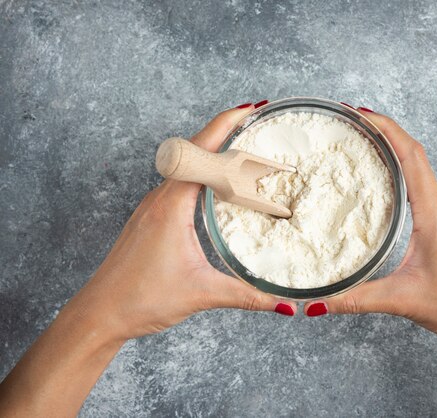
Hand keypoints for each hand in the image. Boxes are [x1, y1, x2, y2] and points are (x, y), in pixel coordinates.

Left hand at [67, 106, 296, 341]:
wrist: (99, 313)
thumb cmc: (139, 298)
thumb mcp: (201, 294)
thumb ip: (246, 295)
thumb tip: (283, 305)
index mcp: (171, 205)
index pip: (201, 151)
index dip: (226, 125)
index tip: (250, 109)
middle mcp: (160, 199)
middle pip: (195, 151)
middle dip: (228, 134)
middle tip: (258, 128)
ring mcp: (154, 207)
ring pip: (187, 167)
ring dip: (214, 155)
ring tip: (244, 153)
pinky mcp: (152, 218)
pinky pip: (180, 184)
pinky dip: (203, 175)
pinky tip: (217, 188)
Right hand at [305, 109, 436, 343]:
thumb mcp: (403, 300)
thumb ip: (357, 300)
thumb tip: (318, 303)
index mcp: (435, 214)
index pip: (411, 155)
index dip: (386, 128)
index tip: (360, 113)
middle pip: (414, 153)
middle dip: (383, 132)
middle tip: (351, 123)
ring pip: (421, 168)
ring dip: (394, 150)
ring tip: (364, 145)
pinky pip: (424, 185)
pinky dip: (403, 172)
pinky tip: (386, 182)